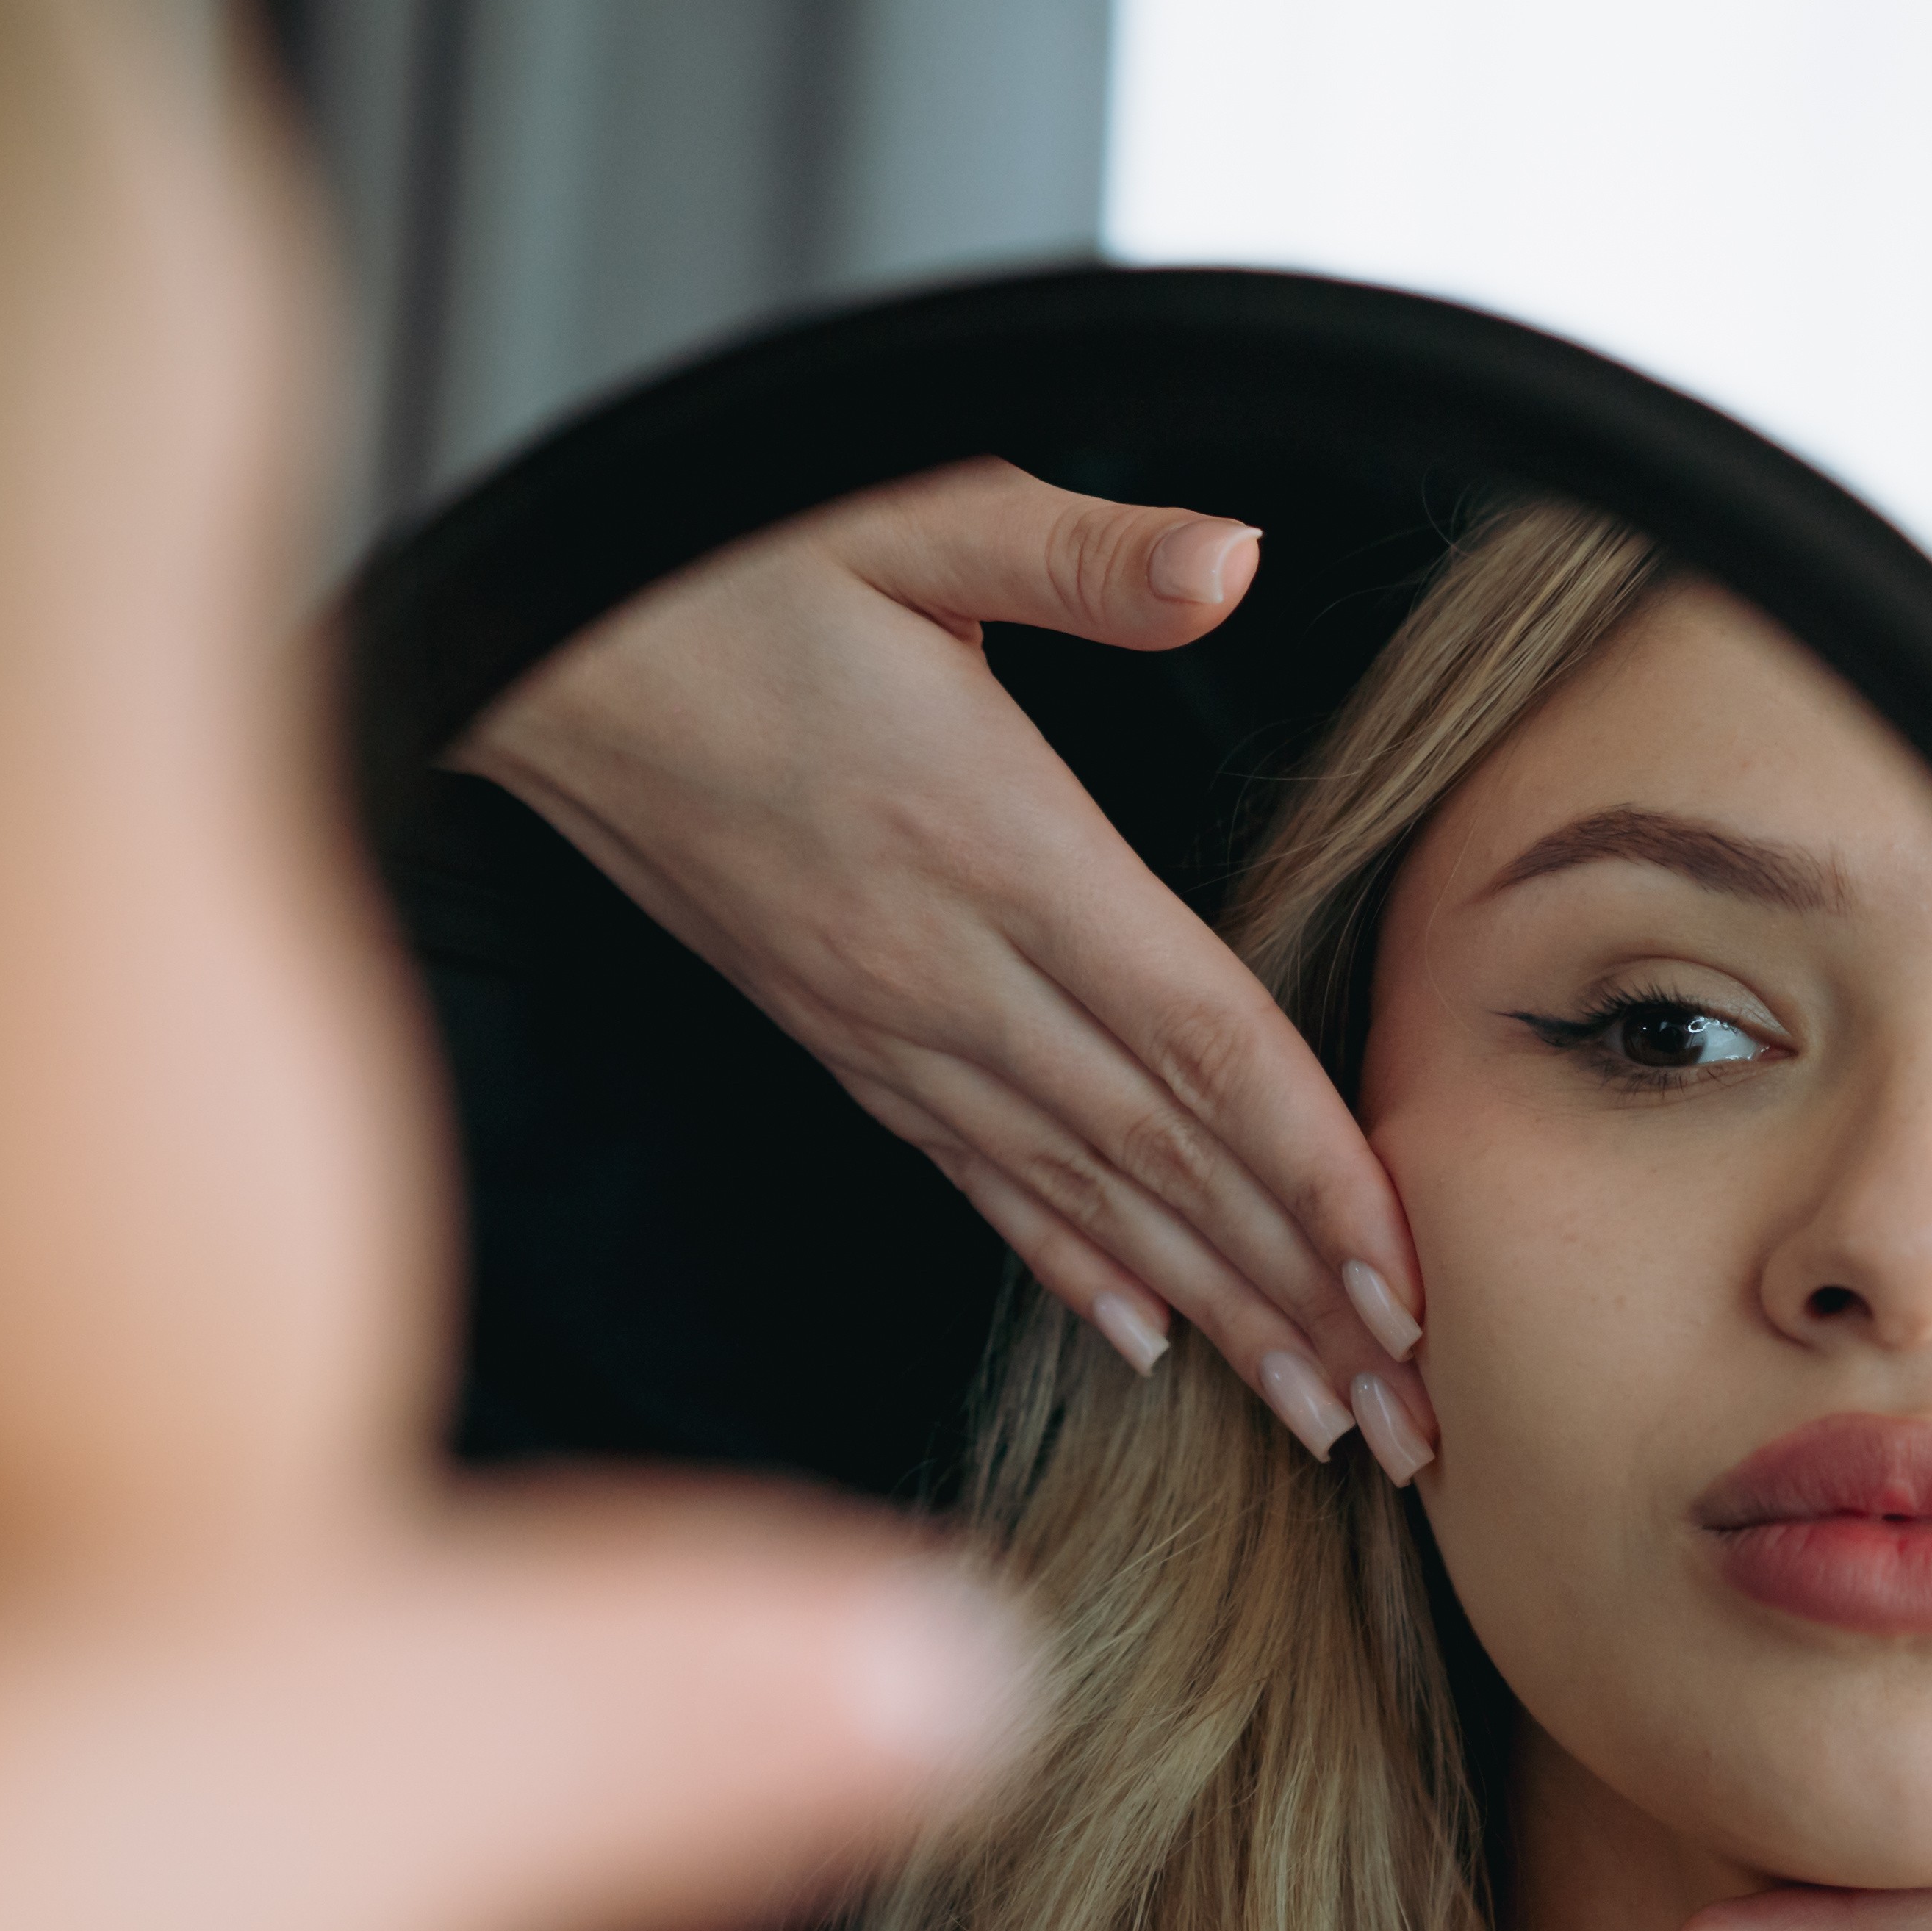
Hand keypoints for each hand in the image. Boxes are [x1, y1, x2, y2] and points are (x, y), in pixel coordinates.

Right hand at [457, 459, 1440, 1482]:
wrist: (516, 649)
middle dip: (1301, 1298)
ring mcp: (883, 1020)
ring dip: (1215, 1312)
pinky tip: (1140, 1334)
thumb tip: (1228, 559)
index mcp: (993, 843)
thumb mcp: (899, 509)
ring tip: (1322, 1412)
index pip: (1195, 1039)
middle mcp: (943, 967)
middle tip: (1414, 1420)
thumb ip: (1078, 549)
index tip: (1406, 1280)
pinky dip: (1066, 1261)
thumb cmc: (707, 566)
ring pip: (1084, 1196)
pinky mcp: (832, 1033)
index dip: (1313, 1170)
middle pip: (1164, 1159)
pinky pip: (974, 1172)